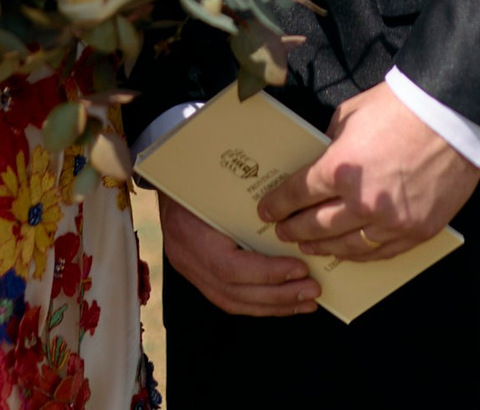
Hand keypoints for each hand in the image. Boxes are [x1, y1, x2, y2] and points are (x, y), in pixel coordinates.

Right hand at [156, 192, 319, 316]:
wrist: (167, 179)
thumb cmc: (197, 175)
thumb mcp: (218, 178)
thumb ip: (248, 195)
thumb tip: (292, 206)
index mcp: (189, 231)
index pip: (229, 267)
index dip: (267, 273)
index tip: (299, 269)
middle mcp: (187, 257)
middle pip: (234, 292)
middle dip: (278, 296)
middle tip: (312, 290)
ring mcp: (190, 270)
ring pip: (233, 302)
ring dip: (274, 305)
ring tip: (306, 301)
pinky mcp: (198, 277)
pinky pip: (230, 300)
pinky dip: (261, 303)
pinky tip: (285, 301)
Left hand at [256, 82, 479, 263]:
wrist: (453, 116)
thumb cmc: (401, 107)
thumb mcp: (351, 115)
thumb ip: (332, 141)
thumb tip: (324, 158)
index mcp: (340, 168)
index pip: (298, 194)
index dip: (278, 204)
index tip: (267, 210)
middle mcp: (362, 202)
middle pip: (316, 225)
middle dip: (294, 228)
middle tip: (282, 231)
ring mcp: (391, 221)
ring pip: (347, 246)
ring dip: (323, 247)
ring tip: (308, 246)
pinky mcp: (417, 231)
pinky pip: (381, 253)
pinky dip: (360, 254)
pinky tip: (347, 251)